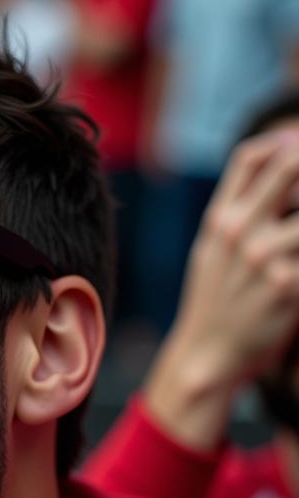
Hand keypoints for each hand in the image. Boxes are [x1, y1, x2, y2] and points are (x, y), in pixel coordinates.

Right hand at [144, 130, 298, 448]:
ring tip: (295, 244)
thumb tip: (282, 159)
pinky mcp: (288, 285)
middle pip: (290, 165)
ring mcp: (264, 257)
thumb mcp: (212, 249)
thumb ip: (240, 209)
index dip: (286, 142)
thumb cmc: (217, 301)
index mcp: (219, 219)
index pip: (253, 156)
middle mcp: (239, 232)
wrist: (208, 355)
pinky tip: (297, 270)